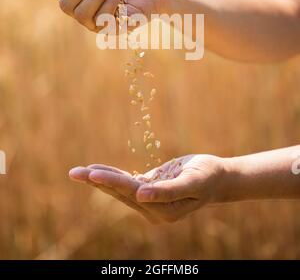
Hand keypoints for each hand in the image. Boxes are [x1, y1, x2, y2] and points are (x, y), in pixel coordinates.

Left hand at [69, 155, 225, 223]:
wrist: (217, 177)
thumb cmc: (207, 176)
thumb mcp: (192, 182)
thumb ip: (167, 191)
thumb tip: (140, 197)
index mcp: (162, 211)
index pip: (132, 193)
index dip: (112, 181)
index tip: (92, 174)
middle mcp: (153, 210)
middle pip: (120, 193)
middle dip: (97, 181)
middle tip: (74, 172)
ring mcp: (150, 202)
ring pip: (120, 189)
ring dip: (100, 179)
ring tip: (78, 172)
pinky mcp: (150, 190)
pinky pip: (128, 183)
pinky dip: (113, 176)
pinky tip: (97, 171)